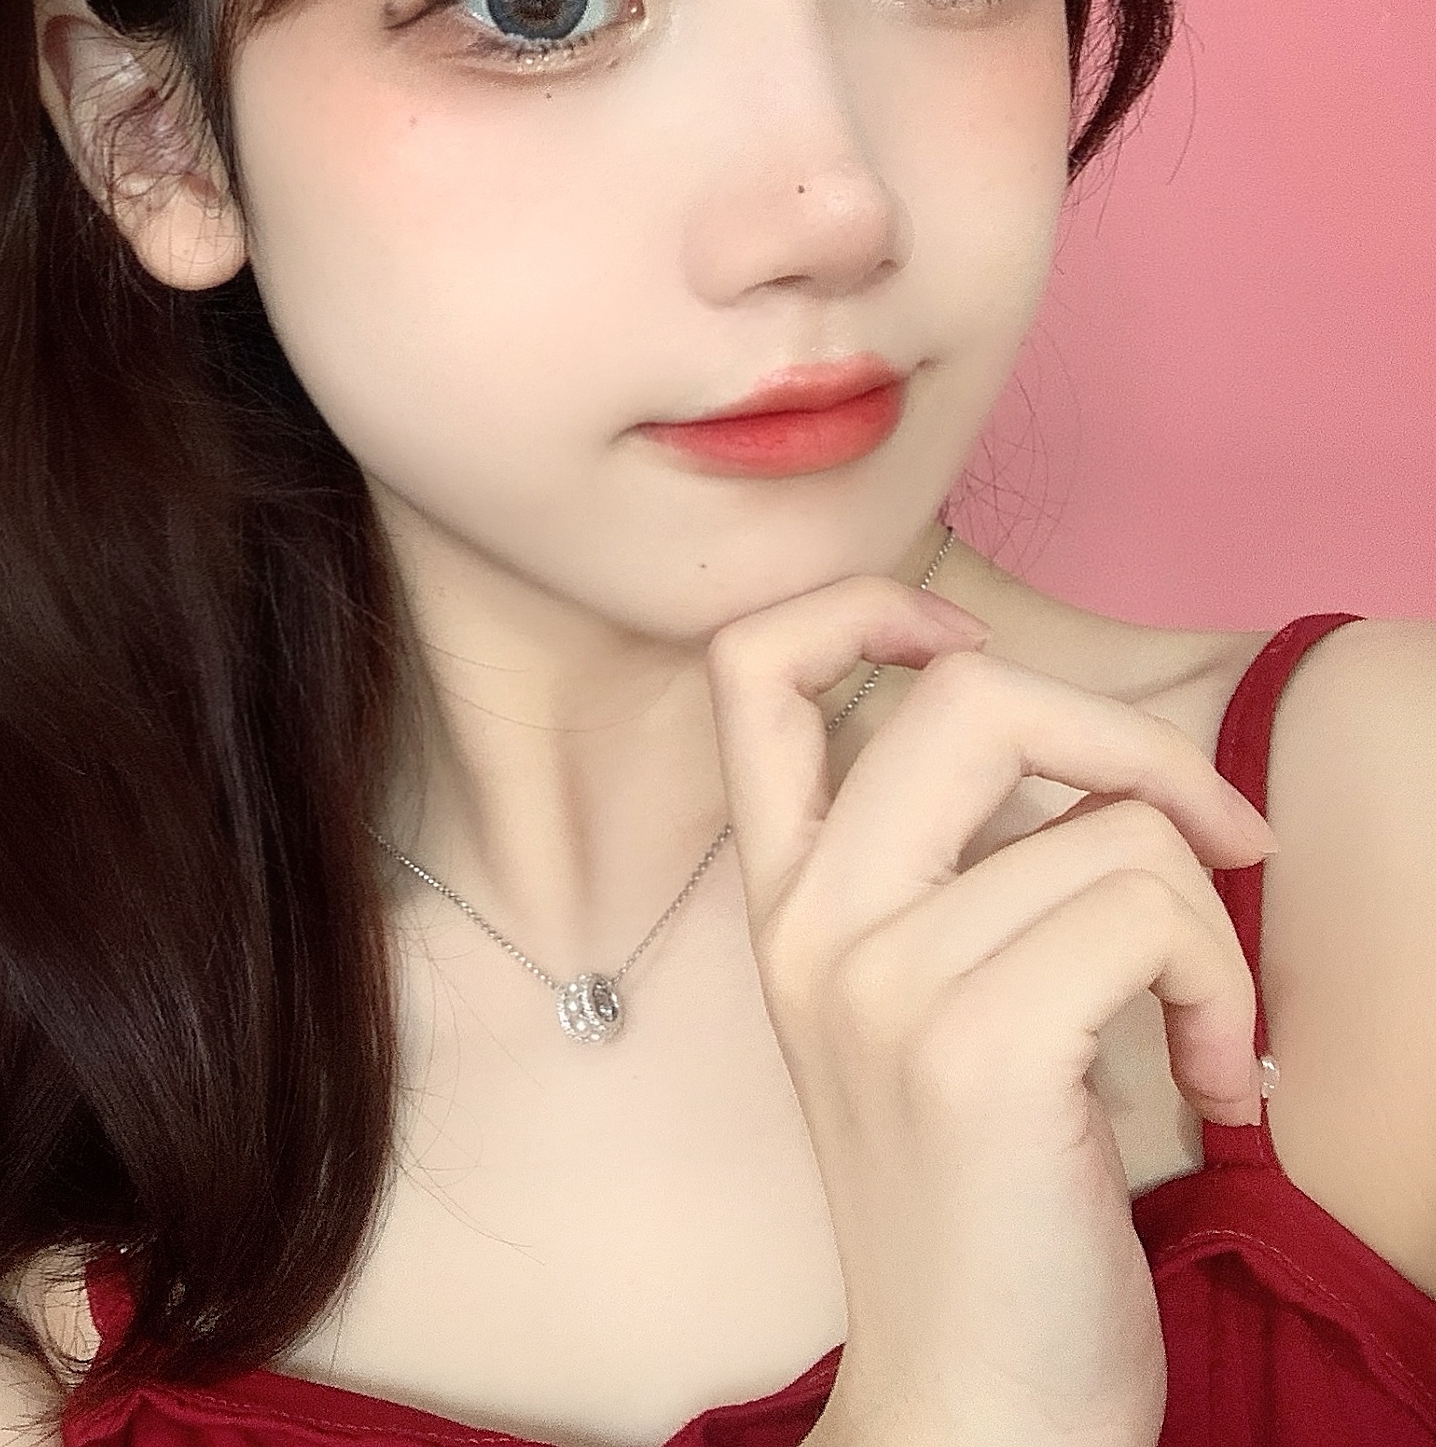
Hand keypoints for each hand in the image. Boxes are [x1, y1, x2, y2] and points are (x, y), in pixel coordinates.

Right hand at [706, 578, 1273, 1446]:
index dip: (863, 609)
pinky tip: (1214, 1085)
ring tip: (1203, 1027)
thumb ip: (956, 872)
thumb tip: (1092, 768)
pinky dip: (1223, 989)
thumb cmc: (979, 1208)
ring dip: (1210, 921)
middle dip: (1132, 741)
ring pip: (1110, 824)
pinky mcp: (973, 1050)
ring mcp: (877, 983)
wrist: (973, 1409)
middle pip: (968, 693)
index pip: (751, 669)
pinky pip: (1151, 917)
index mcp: (786, 904)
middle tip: (1212, 840)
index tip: (960, 654)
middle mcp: (809, 926)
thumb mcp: (917, 1013)